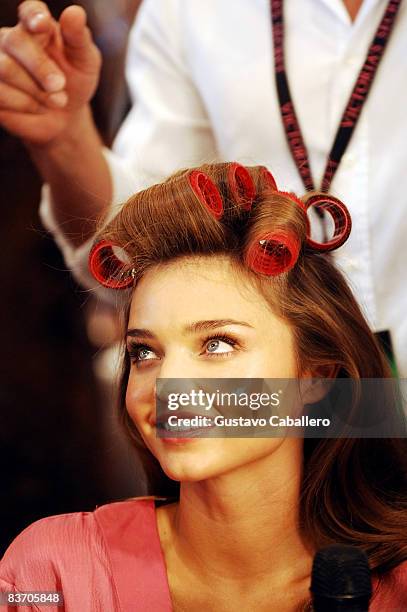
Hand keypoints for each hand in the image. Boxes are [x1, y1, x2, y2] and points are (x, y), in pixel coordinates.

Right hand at [0, 1, 101, 144]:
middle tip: (60, 85)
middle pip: (14, 41)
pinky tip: (38, 107)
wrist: (65, 116)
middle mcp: (12, 39)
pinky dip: (23, 104)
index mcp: (38, 26)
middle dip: (40, 67)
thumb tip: (75, 13)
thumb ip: (79, 38)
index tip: (42, 26)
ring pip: (4, 69)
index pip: (30, 12)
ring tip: (57, 101)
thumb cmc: (75, 82)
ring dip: (35, 90)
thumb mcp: (85, 62)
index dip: (34, 17)